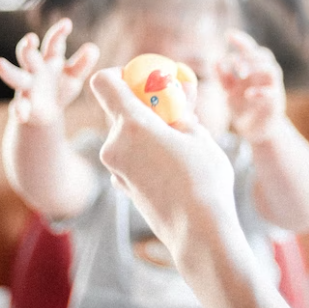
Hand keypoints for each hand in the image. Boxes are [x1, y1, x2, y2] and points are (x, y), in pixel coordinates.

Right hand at [0, 18, 99, 124]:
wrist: (47, 114)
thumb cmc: (60, 88)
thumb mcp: (74, 77)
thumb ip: (82, 64)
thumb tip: (93, 48)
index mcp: (49, 60)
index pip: (52, 43)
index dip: (58, 33)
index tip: (67, 24)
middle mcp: (34, 70)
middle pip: (28, 55)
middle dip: (28, 47)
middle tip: (30, 39)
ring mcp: (26, 87)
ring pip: (15, 77)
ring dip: (8, 70)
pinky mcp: (23, 106)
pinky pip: (18, 107)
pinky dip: (19, 110)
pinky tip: (21, 113)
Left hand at [89, 68, 239, 261]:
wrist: (198, 233)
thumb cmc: (204, 180)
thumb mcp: (199, 136)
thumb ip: (181, 112)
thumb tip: (177, 97)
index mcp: (132, 125)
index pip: (104, 82)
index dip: (119, 74)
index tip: (142, 80)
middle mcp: (114, 145)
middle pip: (117, 110)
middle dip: (142, 106)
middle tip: (172, 111)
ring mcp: (115, 169)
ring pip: (125, 136)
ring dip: (146, 132)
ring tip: (180, 142)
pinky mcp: (121, 186)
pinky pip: (129, 158)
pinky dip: (144, 154)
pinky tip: (172, 166)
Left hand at [217, 30, 285, 142]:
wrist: (256, 130)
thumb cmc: (243, 107)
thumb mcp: (229, 91)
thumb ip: (223, 78)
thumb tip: (215, 61)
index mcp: (254, 69)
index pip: (251, 49)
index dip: (241, 41)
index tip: (228, 35)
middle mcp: (265, 75)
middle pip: (264, 55)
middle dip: (248, 55)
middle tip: (234, 63)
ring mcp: (273, 87)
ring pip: (271, 69)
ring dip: (256, 68)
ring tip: (240, 74)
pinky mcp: (276, 102)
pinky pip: (272, 92)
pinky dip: (260, 91)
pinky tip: (248, 94)